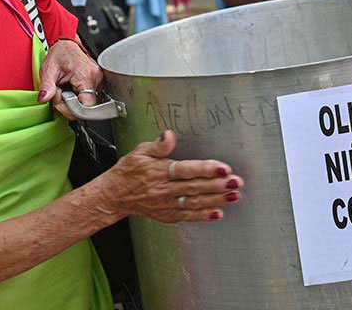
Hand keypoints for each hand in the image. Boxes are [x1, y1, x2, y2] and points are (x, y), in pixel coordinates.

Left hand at [37, 40, 103, 119]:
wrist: (67, 44)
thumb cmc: (59, 54)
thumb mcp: (49, 70)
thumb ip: (46, 86)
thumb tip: (43, 98)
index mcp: (85, 75)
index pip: (85, 107)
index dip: (70, 109)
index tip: (59, 100)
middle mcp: (96, 78)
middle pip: (86, 107)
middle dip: (70, 105)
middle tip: (60, 93)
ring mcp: (99, 80)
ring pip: (88, 104)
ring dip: (75, 102)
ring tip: (66, 89)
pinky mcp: (99, 81)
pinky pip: (90, 98)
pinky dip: (79, 98)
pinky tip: (72, 89)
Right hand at [100, 130, 242, 222]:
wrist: (115, 195)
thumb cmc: (129, 171)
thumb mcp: (140, 151)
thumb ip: (159, 145)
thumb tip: (170, 134)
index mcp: (159, 171)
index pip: (186, 170)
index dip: (205, 169)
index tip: (222, 168)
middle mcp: (164, 189)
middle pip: (195, 187)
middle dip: (218, 185)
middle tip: (236, 182)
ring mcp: (166, 204)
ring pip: (195, 203)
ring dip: (216, 200)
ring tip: (234, 196)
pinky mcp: (168, 215)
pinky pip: (188, 216)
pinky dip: (204, 216)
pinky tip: (218, 213)